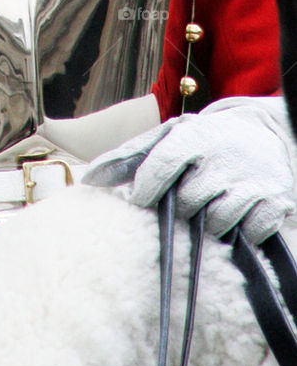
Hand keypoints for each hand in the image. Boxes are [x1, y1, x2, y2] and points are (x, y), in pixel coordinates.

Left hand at [83, 96, 296, 243]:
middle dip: (183, 207)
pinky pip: (249, 234)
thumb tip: (89, 179)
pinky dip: (241, 231)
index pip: (162, 164)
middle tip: (189, 196)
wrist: (261, 131)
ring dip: (210, 222)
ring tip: (212, 203)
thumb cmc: (203, 140)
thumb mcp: (167, 136)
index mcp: (193, 136)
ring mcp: (251, 181)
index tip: (141, 199)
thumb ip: (128, 156)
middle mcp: (223, 157)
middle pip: (188, 203)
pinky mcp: (275, 203)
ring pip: (216, 223)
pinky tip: (238, 212)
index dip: (147, 187)